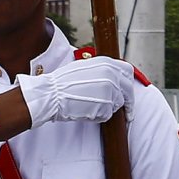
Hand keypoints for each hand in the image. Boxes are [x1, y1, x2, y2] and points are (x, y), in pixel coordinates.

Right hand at [19, 58, 135, 127]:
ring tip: (89, 105)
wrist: (50, 94)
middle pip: (128, 91)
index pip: (128, 72)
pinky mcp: (105, 106)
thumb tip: (113, 77)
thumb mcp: (85, 67)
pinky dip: (99, 117)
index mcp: (106, 62)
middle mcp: (111, 74)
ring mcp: (110, 90)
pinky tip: (85, 111)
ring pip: (117, 104)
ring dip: (107, 108)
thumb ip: (102, 70)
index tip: (128, 93)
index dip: (128, 84)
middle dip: (128, 103)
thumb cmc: (62, 82)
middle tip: (128, 114)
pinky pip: (107, 115)